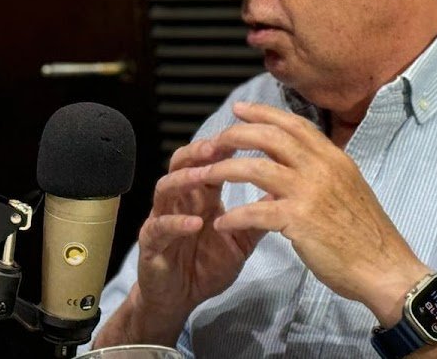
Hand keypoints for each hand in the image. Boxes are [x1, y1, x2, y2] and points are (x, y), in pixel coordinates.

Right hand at [132, 138, 265, 328]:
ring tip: (205, 176)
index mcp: (201, 197)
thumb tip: (286, 192)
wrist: (180, 300)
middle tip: (218, 144)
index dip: (222, 146)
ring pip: (165, 189)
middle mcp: (180, 202)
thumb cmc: (206, 266)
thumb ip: (258, 217)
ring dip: (185, 179)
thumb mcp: (241, 240)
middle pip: (181, 164)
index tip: (242, 135)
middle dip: (198, 152)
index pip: (208, 161)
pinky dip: (176, 223)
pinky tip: (195, 223)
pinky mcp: (151, 244)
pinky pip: (159, 228)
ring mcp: (162, 219)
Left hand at [197, 102, 430, 325]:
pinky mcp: (300, 220)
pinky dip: (234, 216)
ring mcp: (310, 192)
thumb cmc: (367, 234)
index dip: (264, 114)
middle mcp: (322, 168)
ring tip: (204, 176)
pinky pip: (256, 212)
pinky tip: (220, 223)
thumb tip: (293, 168)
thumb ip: (322, 175)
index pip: (295, 124)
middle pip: (270, 138)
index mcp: (335, 158)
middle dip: (237, 134)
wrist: (385, 267)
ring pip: (256, 169)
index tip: (240, 109)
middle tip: (215, 138)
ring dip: (225, 170)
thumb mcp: (348, 190)